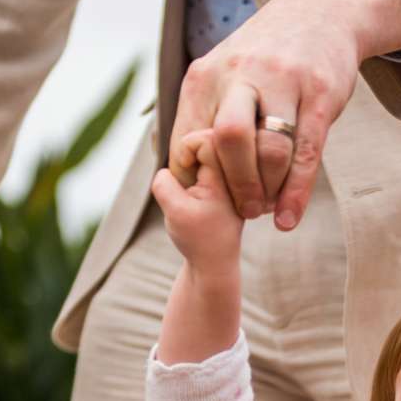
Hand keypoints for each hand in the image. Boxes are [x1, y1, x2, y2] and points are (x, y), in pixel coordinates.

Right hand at [153, 133, 244, 270]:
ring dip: (191, 162)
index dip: (188, 148)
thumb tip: (168, 158)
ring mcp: (232, 177)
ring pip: (206, 148)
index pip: (208, 138)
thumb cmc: (197, 239)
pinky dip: (194, 168)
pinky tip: (192, 188)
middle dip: (189, 153)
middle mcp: (236, 174)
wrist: (215, 263)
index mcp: (228, 179)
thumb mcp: (174, 210)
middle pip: (207, 137)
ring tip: (190, 186)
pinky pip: (206, 159)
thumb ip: (165, 181)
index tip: (185, 173)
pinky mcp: (225, 181)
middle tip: (187, 178)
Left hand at [169, 0, 400, 230]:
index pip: (189, 138)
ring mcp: (284, 83)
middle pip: (228, 141)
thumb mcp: (223, 71)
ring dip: (268, 190)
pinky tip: (288, 219)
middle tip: (244, 212)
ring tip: (268, 209)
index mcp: (207, 74)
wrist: (321, 13)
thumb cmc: (265, 57)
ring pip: (270, 149)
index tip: (206, 201)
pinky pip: (306, 153)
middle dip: (235, 187)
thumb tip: (181, 171)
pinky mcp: (319, 96)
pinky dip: (296, 193)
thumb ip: (203, 114)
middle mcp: (242, 74)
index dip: (195, 179)